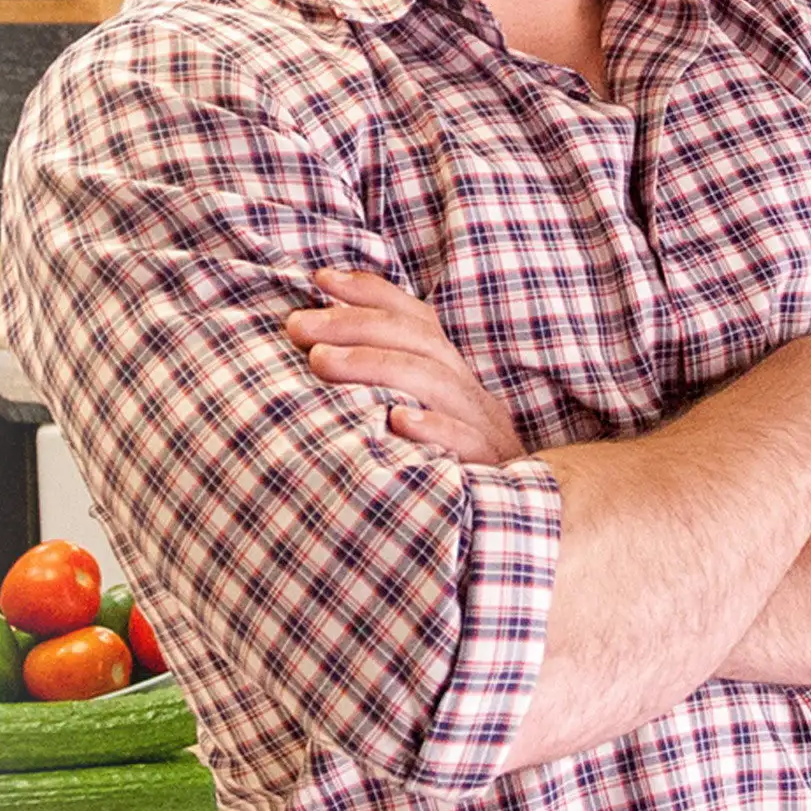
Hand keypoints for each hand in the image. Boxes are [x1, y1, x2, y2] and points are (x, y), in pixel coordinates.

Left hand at [287, 266, 523, 463]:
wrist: (512, 530)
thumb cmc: (443, 475)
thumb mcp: (414, 422)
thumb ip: (382, 388)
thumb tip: (317, 351)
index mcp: (453, 377)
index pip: (417, 319)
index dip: (371, 293)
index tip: (319, 280)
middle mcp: (471, 395)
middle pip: (419, 341)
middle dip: (354, 324)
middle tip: (298, 326)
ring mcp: (484, 430)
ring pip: (436, 383)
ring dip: (375, 366)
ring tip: (321, 361)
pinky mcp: (490, 472)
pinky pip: (466, 443)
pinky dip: (433, 429)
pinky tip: (396, 420)